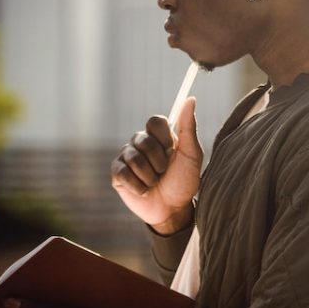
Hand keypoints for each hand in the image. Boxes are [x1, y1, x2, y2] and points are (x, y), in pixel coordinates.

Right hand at [111, 97, 202, 233]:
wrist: (173, 209)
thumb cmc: (184, 181)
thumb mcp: (192, 154)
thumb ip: (189, 126)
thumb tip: (191, 98)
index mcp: (159, 135)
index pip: (155, 121)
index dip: (164, 138)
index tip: (173, 151)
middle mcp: (141, 142)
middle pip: (144, 140)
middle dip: (159, 161)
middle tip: (165, 172)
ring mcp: (127, 157)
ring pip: (134, 158)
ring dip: (150, 176)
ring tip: (155, 183)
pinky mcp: (117, 174)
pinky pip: (122, 172)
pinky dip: (138, 185)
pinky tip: (144, 190)